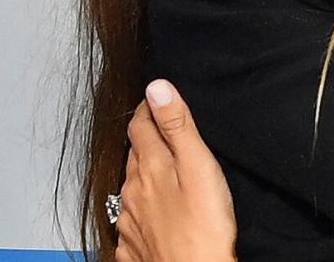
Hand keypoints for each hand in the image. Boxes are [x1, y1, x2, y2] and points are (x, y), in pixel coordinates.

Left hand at [115, 80, 236, 261]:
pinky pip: (131, 220)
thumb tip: (157, 87)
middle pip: (134, 155)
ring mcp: (129, 222)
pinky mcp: (131, 247)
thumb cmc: (204, 230)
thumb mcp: (198, 167)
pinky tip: (157, 214)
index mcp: (149, 168)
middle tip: (162, 132)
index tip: (156, 101)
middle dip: (146, 140)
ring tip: (163, 173)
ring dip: (143, 176)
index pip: (139, 125)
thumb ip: (177, 126)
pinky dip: (142, 211)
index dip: (148, 109)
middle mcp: (132, 193)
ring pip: (131, 188)